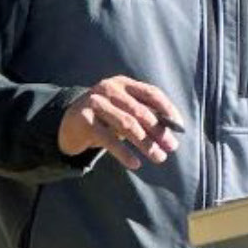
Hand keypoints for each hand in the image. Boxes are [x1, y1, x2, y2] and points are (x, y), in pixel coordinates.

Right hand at [58, 76, 183, 171]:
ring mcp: (95, 103)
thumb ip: (145, 117)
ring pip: (128, 125)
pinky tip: (136, 164)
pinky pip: (109, 139)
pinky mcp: (85, 121)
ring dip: (146, 143)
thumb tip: (170, 135)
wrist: (68, 123)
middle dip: (159, 131)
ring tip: (159, 158)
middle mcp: (109, 89)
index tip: (179, 127)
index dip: (167, 109)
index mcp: (123, 84)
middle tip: (171, 147)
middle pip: (141, 111)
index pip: (151, 93)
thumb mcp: (125, 112)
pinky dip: (124, 153)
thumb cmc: (105, 118)